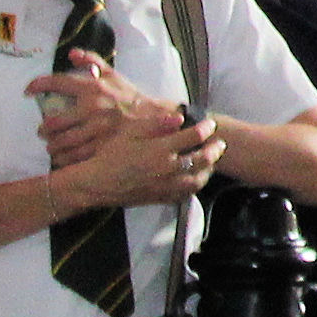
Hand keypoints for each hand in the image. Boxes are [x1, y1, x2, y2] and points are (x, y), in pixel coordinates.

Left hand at [34, 55, 186, 168]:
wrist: (157, 119)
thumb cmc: (131, 98)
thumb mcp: (114, 76)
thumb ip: (93, 62)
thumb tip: (72, 53)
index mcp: (93, 89)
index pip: (57, 83)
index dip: (38, 85)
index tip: (28, 91)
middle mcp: (92, 109)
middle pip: (53, 123)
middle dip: (44, 129)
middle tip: (43, 131)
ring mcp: (96, 131)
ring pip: (61, 143)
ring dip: (52, 146)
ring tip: (51, 146)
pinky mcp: (101, 148)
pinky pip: (74, 157)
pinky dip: (64, 159)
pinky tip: (62, 158)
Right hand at [70, 106, 220, 210]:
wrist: (97, 184)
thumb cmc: (111, 155)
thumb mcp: (130, 133)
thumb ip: (156, 124)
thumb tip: (180, 118)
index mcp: (160, 150)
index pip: (194, 137)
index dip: (206, 128)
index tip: (209, 124)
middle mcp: (167, 169)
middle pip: (203, 159)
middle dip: (215, 149)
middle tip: (219, 143)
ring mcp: (166, 186)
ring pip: (198, 179)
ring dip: (209, 169)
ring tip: (211, 161)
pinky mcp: (161, 198)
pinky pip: (186, 194)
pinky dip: (195, 185)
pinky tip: (196, 177)